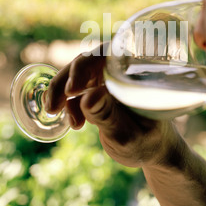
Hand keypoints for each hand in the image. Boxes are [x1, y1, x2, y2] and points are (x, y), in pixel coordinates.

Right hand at [45, 44, 182, 167]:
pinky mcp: (98, 91)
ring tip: (54, 112)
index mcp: (133, 73)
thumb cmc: (147, 142)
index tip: (72, 90)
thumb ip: (107, 115)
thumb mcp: (127, 134)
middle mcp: (120, 71)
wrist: (152, 151)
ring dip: (61, 92)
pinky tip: (73, 123)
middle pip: (86, 61)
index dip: (85, 66)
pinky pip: (76, 91)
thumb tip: (86, 97)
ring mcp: (108, 80)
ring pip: (77, 75)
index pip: (107, 54)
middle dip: (66, 80)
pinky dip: (67, 104)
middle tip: (54, 106)